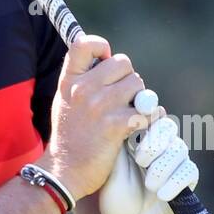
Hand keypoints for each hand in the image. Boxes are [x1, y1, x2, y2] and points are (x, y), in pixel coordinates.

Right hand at [47, 36, 151, 202]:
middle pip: (123, 63)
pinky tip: (140, 128)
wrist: (64, 170)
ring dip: (141, 99)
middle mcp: (84, 88)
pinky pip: (147, 111)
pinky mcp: (116, 126)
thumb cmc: (68, 135)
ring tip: (130, 113)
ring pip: (139, 85)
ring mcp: (100, 106)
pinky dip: (149, 120)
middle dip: (129, 79)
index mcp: (70, 80)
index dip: (101, 46)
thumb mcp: (65, 99)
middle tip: (123, 97)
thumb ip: (82, 79)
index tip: (105, 61)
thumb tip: (107, 60)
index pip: (84, 43)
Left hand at [99, 109, 198, 213]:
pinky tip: (161, 195)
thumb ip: (116, 140)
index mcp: (140, 136)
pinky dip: (175, 182)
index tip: (137, 130)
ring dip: (163, 167)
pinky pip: (189, 171)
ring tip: (149, 185)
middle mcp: (160, 145)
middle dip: (155, 141)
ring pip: (179, 149)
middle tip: (140, 160)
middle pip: (168, 126)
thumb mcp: (110, 166)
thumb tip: (119, 112)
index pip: (149, 115)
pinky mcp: (187, 180)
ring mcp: (174, 161)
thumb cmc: (115, 193)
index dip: (147, 118)